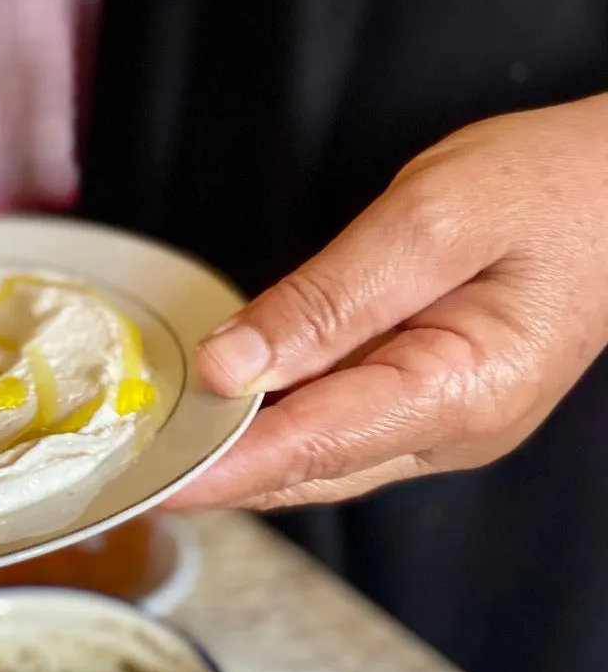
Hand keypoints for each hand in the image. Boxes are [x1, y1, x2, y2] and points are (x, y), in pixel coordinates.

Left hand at [172, 93, 607, 511]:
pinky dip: (275, 429)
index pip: (313, 446)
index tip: (149, 481)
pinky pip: (336, 432)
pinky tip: (225, 411)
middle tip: (124, 463)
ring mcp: (442, 425)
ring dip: (239, 455)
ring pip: (318, 461)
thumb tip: (231, 364)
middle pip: (308, 469)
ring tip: (155, 442)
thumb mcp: (430, 221)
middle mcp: (451, 430)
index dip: (222, 466)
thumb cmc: (547, 190)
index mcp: (459, 389)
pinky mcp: (430, 404)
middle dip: (216, 471)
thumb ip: (329, 299)